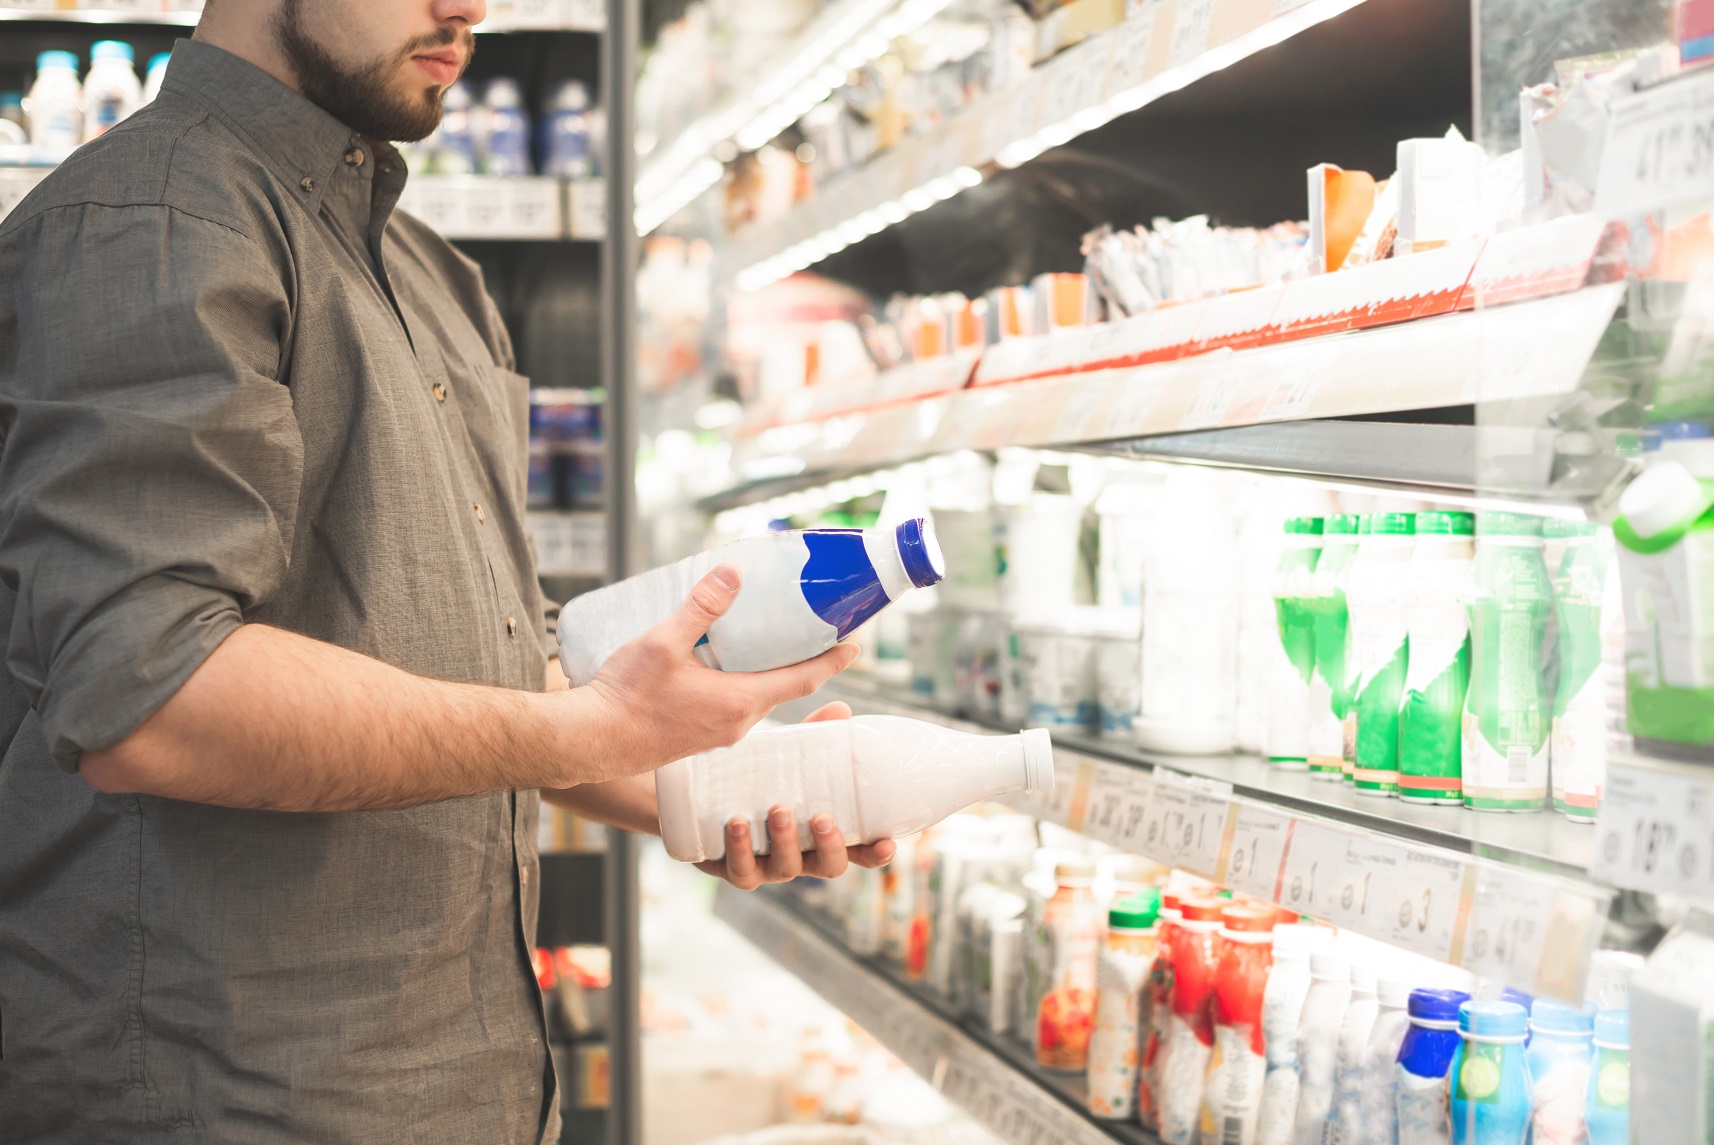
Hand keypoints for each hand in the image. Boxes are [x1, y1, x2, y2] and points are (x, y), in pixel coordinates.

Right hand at [573, 565, 858, 784]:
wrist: (589, 742)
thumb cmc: (625, 698)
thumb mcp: (663, 642)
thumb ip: (701, 607)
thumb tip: (733, 572)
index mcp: (740, 701)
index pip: (804, 679)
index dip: (833, 659)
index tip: (856, 643)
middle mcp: (737, 723)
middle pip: (785, 686)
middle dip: (802, 658)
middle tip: (813, 627)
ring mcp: (719, 733)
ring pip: (757, 696)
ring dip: (769, 669)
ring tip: (768, 636)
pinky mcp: (699, 735)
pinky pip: (733, 705)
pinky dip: (742, 681)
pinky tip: (723, 661)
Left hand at [694, 701, 896, 890]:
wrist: (703, 790)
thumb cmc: (761, 776)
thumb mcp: (790, 756)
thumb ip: (816, 736)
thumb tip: (841, 709)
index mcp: (822, 835)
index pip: (859, 852)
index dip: (876, 853)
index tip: (887, 842)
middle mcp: (801, 855)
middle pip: (828, 867)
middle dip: (829, 846)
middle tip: (822, 817)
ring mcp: (767, 865)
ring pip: (785, 869)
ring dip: (786, 842)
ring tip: (777, 809)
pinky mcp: (730, 866)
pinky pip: (740, 869)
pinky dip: (740, 849)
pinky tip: (737, 823)